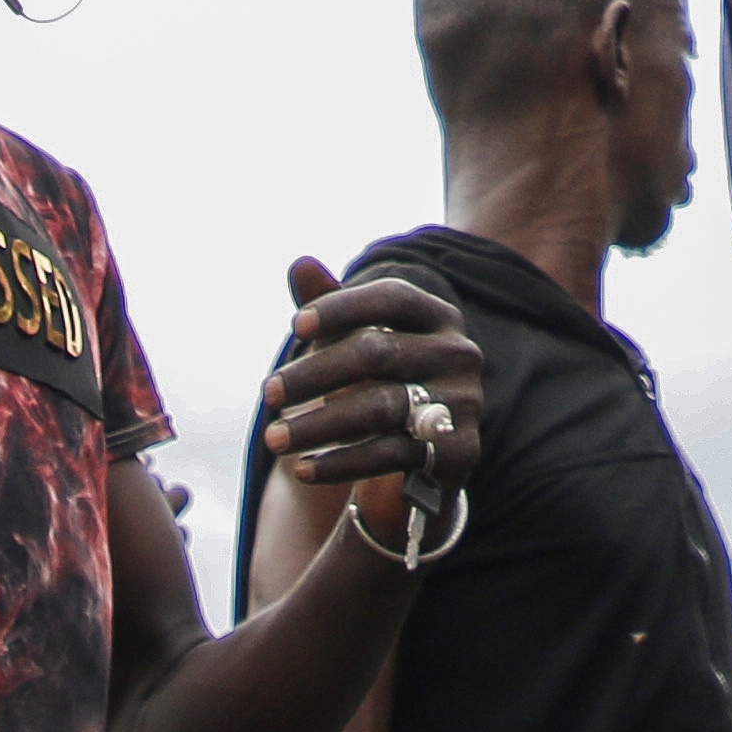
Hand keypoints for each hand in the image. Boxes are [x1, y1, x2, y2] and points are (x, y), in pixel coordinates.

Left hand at [260, 255, 483, 517]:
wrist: (425, 451)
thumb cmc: (382, 379)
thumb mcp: (357, 340)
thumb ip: (330, 304)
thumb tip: (299, 263)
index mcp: (437, 315)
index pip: (392, 297)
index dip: (343, 308)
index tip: (295, 326)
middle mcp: (457, 353)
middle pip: (379, 352)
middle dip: (315, 373)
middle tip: (268, 392)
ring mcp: (463, 402)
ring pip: (381, 407)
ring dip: (318, 424)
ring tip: (273, 438)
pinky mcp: (457, 451)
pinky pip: (390, 454)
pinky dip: (341, 463)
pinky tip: (302, 468)